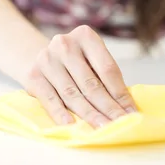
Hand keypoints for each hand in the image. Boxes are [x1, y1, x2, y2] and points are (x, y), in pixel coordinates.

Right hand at [22, 25, 137, 127]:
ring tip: (102, 128)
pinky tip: (72, 126)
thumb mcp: (91, 59)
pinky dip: (61, 113)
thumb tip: (126, 107)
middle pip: (91, 83)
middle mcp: (64, 44)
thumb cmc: (74, 62)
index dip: (120, 93)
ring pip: (72, 93)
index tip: (131, 112)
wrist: (38, 56)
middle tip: (119, 125)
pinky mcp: (33, 75)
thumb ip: (105, 78)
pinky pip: (50, 99)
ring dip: (89, 114)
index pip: (107, 69)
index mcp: (85, 35)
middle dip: (108, 108)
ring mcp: (47, 59)